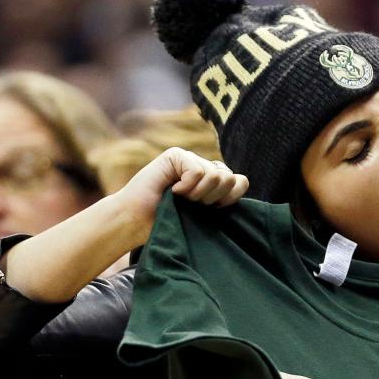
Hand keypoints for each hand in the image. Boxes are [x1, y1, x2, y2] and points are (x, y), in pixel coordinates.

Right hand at [118, 147, 248, 231]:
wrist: (137, 222)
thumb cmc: (168, 223)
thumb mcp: (204, 216)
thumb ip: (224, 200)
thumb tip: (242, 181)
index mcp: (213, 183)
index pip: (241, 181)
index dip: (230, 198)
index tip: (211, 210)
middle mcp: (203, 167)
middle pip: (230, 178)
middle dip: (213, 198)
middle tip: (192, 204)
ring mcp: (189, 159)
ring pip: (215, 175)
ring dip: (197, 194)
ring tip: (180, 198)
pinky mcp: (175, 155)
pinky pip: (197, 171)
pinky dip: (186, 187)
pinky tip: (172, 190)